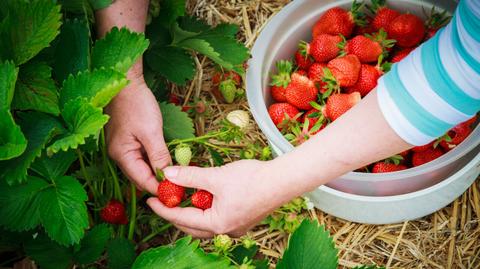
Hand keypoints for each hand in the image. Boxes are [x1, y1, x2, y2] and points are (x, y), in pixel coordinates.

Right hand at [105, 76, 170, 193]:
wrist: (126, 81)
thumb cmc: (136, 104)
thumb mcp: (151, 131)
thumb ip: (159, 156)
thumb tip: (167, 176)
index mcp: (122, 155)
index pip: (142, 181)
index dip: (160, 189)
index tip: (178, 194)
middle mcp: (119, 155)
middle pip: (141, 177)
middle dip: (159, 183)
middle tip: (180, 188)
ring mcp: (123, 148)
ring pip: (143, 168)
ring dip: (158, 173)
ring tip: (177, 178)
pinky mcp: (129, 141)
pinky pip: (143, 158)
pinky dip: (155, 162)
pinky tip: (167, 162)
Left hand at [146, 160, 300, 237]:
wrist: (283, 180)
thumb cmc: (252, 179)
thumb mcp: (216, 176)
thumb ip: (190, 176)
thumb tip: (167, 174)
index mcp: (217, 224)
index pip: (181, 218)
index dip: (163, 208)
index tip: (150, 200)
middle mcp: (225, 230)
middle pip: (192, 225)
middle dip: (176, 213)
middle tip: (163, 200)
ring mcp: (235, 226)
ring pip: (205, 222)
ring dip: (192, 210)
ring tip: (182, 196)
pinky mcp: (242, 219)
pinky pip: (217, 217)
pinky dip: (206, 208)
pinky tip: (204, 196)